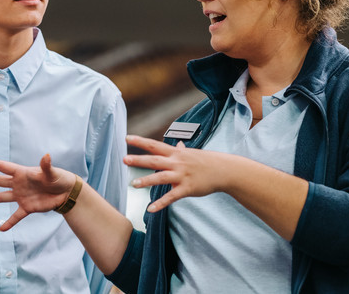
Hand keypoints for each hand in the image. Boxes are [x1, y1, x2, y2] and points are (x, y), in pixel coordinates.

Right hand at [0, 154, 76, 230]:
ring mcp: (21, 196)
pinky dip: (9, 223)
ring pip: (2, 197)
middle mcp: (19, 184)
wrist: (66, 193)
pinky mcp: (27, 207)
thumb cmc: (59, 178)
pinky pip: (16, 216)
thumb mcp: (52, 172)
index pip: (3, 167)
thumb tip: (47, 156)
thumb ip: (46, 166)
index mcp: (22, 173)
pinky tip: (1, 229)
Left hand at [124, 135, 245, 212]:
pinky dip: (161, 203)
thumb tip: (177, 144)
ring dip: (147, 181)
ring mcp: (182, 176)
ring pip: (161, 177)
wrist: (224, 170)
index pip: (155, 145)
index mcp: (176, 153)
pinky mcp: (187, 188)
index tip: (127, 138)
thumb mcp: (192, 154)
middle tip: (124, 160)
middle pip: (155, 160)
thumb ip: (181, 150)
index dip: (140, 142)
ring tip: (134, 184)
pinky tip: (150, 209)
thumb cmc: (207, 162)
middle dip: (139, 160)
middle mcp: (177, 163)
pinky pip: (171, 196)